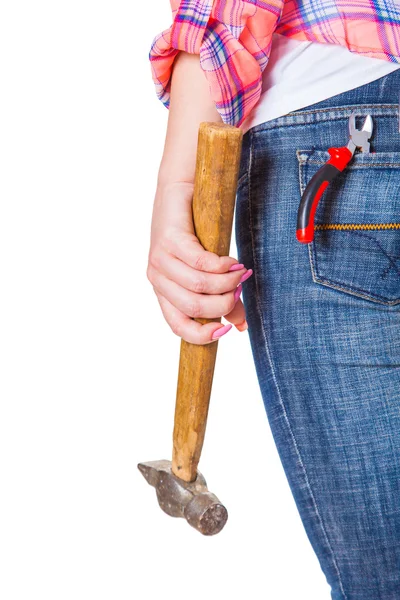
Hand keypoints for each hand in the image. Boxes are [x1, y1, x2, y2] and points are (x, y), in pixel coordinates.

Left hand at [146, 181, 251, 344]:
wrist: (180, 190)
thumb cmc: (195, 234)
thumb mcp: (207, 273)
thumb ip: (222, 300)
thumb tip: (240, 325)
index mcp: (164, 292)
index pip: (178, 326)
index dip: (202, 335)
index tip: (226, 330)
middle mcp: (157, 279)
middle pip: (193, 307)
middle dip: (223, 304)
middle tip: (239, 291)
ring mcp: (161, 259)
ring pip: (198, 286)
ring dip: (226, 284)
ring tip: (240, 274)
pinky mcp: (170, 240)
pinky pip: (201, 263)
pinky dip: (223, 266)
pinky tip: (233, 263)